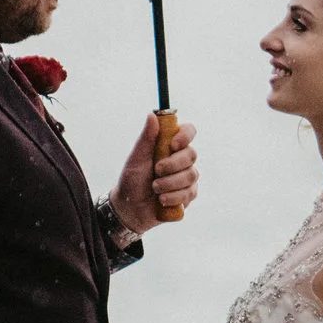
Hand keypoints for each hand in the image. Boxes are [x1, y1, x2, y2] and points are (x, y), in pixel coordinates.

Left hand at [113, 113, 197, 233]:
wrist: (130, 207)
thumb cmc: (132, 179)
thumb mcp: (137, 157)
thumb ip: (146, 138)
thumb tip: (152, 115)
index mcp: (171, 145)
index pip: (189, 131)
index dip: (185, 136)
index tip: (172, 145)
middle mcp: (182, 159)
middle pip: (192, 154)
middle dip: (173, 165)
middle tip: (156, 171)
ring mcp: (187, 177)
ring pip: (191, 175)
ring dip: (170, 183)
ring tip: (155, 188)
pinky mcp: (188, 195)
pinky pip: (190, 193)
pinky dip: (173, 197)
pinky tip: (162, 200)